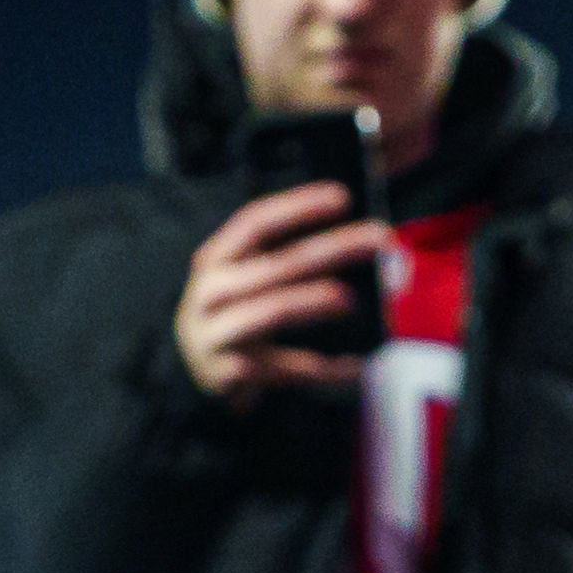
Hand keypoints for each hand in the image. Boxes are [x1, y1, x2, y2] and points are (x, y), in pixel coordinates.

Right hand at [174, 184, 389, 402]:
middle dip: (333, 248)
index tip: (343, 198)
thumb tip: (357, 246)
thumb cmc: (235, 312)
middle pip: (277, 265)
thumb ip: (283, 258)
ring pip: (274, 311)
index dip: (299, 207)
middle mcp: (211, 292)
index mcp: (216, 258)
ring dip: (317, 301)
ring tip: (354, 300)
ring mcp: (216, 334)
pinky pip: (286, 369)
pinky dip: (324, 368)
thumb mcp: (243, 278)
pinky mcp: (229, 374)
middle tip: (378, 239)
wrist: (193, 370)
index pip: (256, 222)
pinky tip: (355, 366)